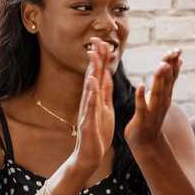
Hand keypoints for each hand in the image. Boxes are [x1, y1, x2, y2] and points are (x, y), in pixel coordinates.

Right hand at [71, 39, 115, 172]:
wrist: (90, 154)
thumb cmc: (97, 132)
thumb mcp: (104, 109)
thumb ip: (104, 93)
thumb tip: (106, 76)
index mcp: (96, 98)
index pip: (100, 74)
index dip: (102, 59)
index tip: (103, 41)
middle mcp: (90, 101)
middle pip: (93, 76)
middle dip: (96, 58)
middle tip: (96, 40)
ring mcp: (88, 110)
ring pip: (90, 88)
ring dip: (92, 72)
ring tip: (93, 56)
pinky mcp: (88, 122)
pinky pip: (90, 107)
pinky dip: (90, 94)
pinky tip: (92, 84)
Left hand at [126, 48, 181, 151]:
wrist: (147, 143)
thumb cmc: (151, 117)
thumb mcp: (160, 96)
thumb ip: (166, 81)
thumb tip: (172, 64)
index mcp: (165, 96)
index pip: (171, 77)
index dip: (174, 64)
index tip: (178, 50)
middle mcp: (162, 102)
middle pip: (167, 82)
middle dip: (170, 67)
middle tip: (174, 52)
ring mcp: (153, 111)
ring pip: (157, 92)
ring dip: (160, 79)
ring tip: (162, 65)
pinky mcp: (142, 119)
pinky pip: (141, 106)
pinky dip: (141, 96)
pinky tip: (140, 86)